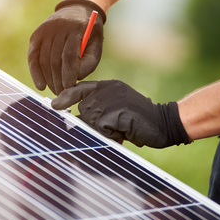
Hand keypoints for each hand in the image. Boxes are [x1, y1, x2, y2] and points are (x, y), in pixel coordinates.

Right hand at [28, 0, 105, 94]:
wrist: (77, 9)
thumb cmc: (89, 33)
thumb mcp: (95, 45)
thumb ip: (88, 63)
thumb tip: (74, 80)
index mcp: (77, 27)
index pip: (69, 55)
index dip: (68, 74)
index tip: (68, 88)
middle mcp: (58, 26)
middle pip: (54, 59)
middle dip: (57, 80)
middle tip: (61, 94)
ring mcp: (45, 29)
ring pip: (43, 59)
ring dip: (48, 79)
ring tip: (54, 91)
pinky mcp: (36, 34)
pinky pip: (33, 56)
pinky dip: (35, 72)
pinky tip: (40, 85)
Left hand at [51, 80, 189, 147]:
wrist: (165, 123)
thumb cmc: (139, 120)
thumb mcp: (117, 109)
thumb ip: (98, 109)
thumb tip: (74, 120)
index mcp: (109, 86)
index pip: (81, 87)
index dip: (66, 97)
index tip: (55, 105)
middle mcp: (110, 89)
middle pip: (83, 108)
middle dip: (92, 122)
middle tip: (112, 127)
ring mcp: (114, 99)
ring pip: (91, 118)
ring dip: (102, 130)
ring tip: (119, 129)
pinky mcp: (117, 111)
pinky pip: (101, 127)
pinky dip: (109, 134)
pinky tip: (123, 132)